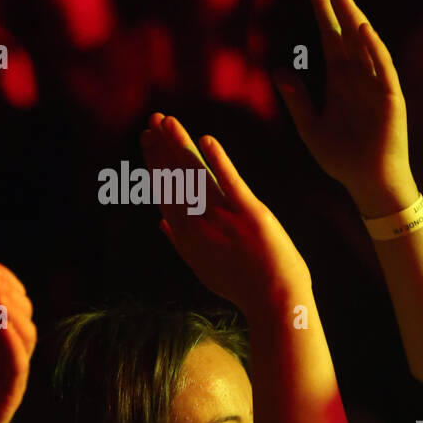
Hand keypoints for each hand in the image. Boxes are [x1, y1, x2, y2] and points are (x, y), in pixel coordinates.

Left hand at [0, 249, 36, 422]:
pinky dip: (12, 346)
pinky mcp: (7, 393)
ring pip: (26, 336)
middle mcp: (5, 345)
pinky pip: (17, 366)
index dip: (4, 280)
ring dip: (14, 315)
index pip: (10, 295)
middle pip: (22, 311)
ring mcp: (9, 369)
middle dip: (9, 291)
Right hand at [140, 113, 308, 314]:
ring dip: (180, 146)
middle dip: (162, 148)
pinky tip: (205, 140)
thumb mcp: (203, 268)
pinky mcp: (251, 214)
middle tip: (151, 121)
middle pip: (176, 179)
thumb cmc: (242, 286)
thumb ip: (180, 241)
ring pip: (196, 176)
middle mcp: (200, 225)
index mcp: (187, 237)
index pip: (166, 192)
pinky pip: (230, 184)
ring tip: (167, 121)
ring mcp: (225, 219)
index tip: (148, 140)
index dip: (155, 164)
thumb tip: (161, 222)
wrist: (274, 302)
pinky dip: (218, 161)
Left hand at [276, 0, 417, 217]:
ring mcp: (376, 84)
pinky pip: (380, 68)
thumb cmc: (341, 159)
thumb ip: (296, 99)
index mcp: (340, 80)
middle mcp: (358, 76)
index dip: (322, 10)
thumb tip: (278, 70)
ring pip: (363, 42)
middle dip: (337, 2)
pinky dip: (372, 48)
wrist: (367, 183)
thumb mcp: (310, 127)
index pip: (330, 36)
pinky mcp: (389, 98)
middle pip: (346, 31)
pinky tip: (360, 28)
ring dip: (353, 15)